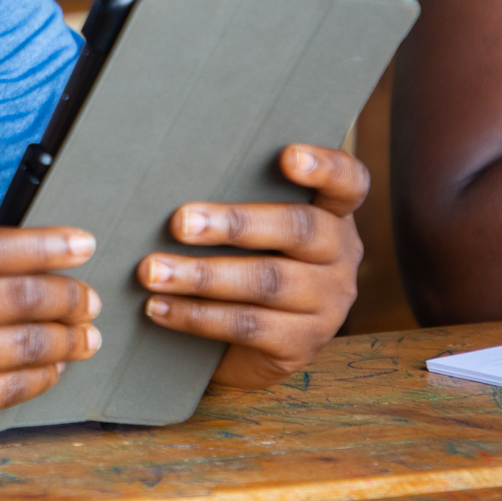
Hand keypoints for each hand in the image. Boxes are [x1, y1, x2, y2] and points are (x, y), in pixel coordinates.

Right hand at [0, 200, 101, 450]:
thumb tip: (4, 223)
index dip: (41, 244)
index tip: (83, 244)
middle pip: (12, 299)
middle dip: (66, 296)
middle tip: (88, 297)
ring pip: (20, 349)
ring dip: (67, 339)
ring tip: (86, 332)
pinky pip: (8, 391)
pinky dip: (44, 374)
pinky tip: (56, 362)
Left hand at [138, 144, 367, 389]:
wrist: (247, 342)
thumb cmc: (240, 258)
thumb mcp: (248, 227)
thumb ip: (232, 198)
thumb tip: (168, 175)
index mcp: (333, 214)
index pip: (349, 183)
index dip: (325, 167)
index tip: (287, 156)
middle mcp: (340, 256)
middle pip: (299, 229)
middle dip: (236, 224)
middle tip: (180, 222)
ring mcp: (328, 304)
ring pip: (267, 282)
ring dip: (202, 275)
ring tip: (152, 271)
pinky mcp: (303, 344)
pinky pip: (248, 326)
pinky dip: (197, 315)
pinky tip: (158, 307)